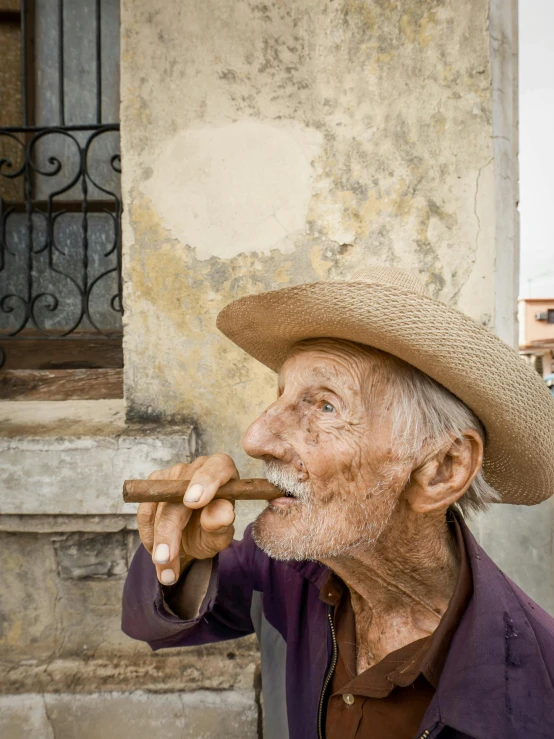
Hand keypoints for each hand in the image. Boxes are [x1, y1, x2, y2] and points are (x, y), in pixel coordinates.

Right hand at [136, 454, 237, 585]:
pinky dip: (148, 535)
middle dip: (169, 530)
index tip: (193, 503)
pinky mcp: (154, 483)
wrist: (190, 539)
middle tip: (165, 559)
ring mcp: (174, 474)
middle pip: (179, 495)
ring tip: (166, 569)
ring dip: (157, 540)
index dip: (205, 482)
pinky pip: (145, 511)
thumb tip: (223, 513)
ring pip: (159, 506)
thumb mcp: (220, 536)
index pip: (216, 468)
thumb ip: (222, 525)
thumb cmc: (211, 531)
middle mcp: (198, 467)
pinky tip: (158, 553)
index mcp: (223, 472)